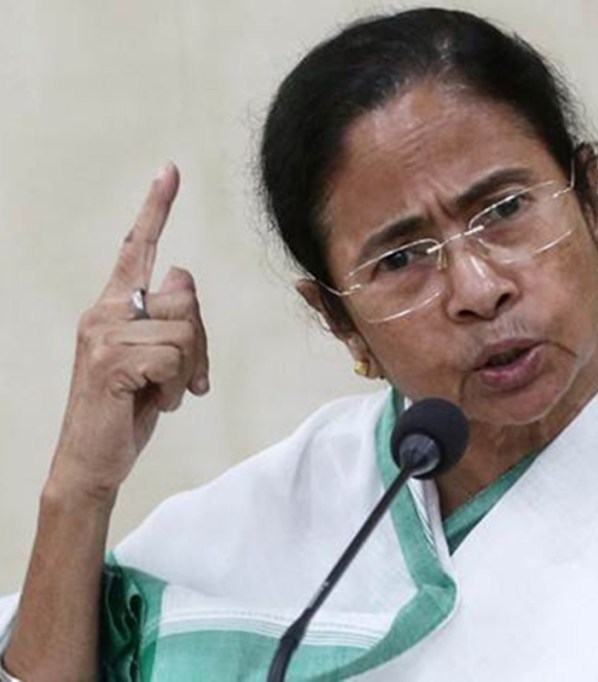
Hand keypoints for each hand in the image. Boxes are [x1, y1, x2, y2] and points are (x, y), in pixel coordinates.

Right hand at [49, 164, 209, 498]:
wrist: (93, 459)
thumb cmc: (128, 409)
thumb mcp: (157, 361)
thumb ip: (171, 321)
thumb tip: (184, 281)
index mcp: (114, 308)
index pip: (138, 249)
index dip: (156, 209)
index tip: (170, 171)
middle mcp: (104, 312)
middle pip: (187, 296)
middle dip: (201, 342)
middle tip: (184, 379)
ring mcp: (103, 334)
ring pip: (186, 331)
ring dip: (188, 371)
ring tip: (163, 393)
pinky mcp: (109, 360)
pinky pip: (175, 358)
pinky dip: (176, 387)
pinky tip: (152, 402)